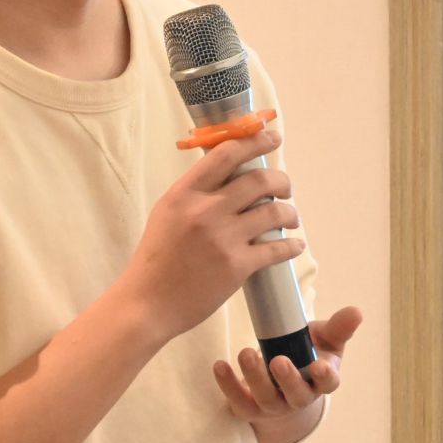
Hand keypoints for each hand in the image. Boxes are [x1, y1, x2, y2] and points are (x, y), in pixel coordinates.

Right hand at [115, 129, 303, 345]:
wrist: (148, 304)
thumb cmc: (156, 259)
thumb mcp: (167, 213)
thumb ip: (195, 193)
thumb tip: (230, 174)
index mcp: (185, 193)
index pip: (227, 154)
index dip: (255, 141)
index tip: (273, 138)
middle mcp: (206, 210)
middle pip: (260, 180)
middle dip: (282, 181)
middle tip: (286, 188)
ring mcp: (223, 238)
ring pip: (274, 211)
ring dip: (290, 213)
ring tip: (291, 218)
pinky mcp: (237, 266)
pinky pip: (277, 248)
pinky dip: (292, 246)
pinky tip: (295, 245)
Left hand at [213, 306, 363, 423]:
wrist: (282, 381)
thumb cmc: (307, 353)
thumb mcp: (325, 339)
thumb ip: (339, 327)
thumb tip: (356, 311)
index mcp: (321, 379)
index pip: (328, 382)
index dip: (324, 376)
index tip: (318, 365)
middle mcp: (299, 398)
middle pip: (296, 395)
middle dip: (287, 379)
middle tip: (277, 360)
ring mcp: (274, 406)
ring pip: (266, 398)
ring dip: (255, 377)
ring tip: (246, 353)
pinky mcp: (249, 408)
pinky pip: (238, 401)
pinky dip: (228, 384)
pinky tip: (219, 365)